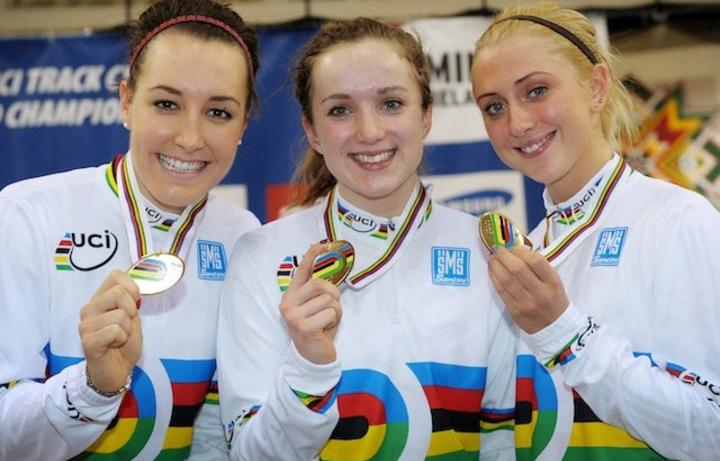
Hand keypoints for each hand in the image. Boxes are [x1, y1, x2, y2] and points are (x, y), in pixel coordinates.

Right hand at [78, 270, 141, 392]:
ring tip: (118, 338)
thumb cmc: (124, 343)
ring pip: (120, 314)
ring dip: (127, 329)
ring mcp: (85, 325)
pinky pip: (115, 330)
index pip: (116, 276)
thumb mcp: (132, 317)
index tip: (134, 305)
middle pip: (119, 292)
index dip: (132, 288)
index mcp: (100, 299)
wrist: (117, 371)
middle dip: (132, 311)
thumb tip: (134, 287)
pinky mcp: (87, 341)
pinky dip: (121, 339)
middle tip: (125, 326)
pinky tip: (113, 346)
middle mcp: (89, 309)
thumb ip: (131, 300)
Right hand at [280, 243, 341, 364]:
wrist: (313, 356)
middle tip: (332, 307)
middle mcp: (288, 303)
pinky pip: (330, 313)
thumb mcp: (316, 306)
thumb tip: (330, 264)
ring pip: (328, 300)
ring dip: (335, 311)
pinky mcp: (303, 327)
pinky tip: (326, 330)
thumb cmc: (317, 327)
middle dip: (333, 295)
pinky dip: (334, 321)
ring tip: (327, 321)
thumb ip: (319, 290)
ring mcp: (293, 315)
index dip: (312, 255)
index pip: (302, 270)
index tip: (325, 244)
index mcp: (291, 295)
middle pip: (320, 284)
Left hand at [488, 247, 568, 333]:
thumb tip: (516, 251)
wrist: (555, 328)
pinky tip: (492, 271)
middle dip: (504, 256)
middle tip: (498, 250)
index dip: (520, 251)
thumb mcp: (554, 282)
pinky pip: (501, 291)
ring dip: (496, 266)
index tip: (513, 248)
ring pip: (506, 280)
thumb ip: (539, 268)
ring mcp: (526, 303)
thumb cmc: (553, 300)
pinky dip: (494, 278)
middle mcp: (540, 293)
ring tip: (493, 259)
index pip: (535, 261)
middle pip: (517, 269)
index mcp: (553, 283)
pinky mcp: (514, 311)